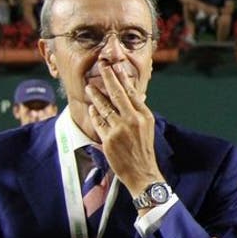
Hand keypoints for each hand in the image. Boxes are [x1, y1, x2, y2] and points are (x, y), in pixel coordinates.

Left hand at [86, 59, 161, 196]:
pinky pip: (98, 121)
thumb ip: (138, 112)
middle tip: (102, 64)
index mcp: (144, 116)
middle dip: (108, 77)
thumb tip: (132, 96)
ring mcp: (120, 129)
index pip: (132, 92)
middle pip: (117, 93)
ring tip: (90, 87)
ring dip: (95, 95)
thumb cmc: (143, 149)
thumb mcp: (147, 128)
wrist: (143, 172)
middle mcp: (133, 120)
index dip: (122, 78)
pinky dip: (94, 113)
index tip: (116, 66)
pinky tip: (91, 108)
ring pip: (104, 106)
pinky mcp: (108, 138)